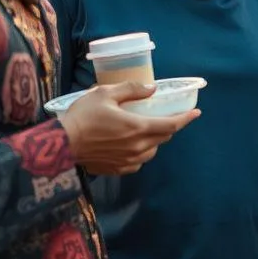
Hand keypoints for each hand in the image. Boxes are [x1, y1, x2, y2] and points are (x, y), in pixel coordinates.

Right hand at [59, 82, 199, 175]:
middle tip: (168, 116)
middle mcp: (138, 147)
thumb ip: (131, 89)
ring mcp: (128, 161)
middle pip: (163, 137)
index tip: (196, 113)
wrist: (61, 145)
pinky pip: (138, 162)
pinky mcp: (118, 169)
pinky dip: (141, 153)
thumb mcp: (105, 93)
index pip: (171, 124)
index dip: (186, 118)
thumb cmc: (82, 116)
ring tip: (148, 129)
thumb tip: (152, 89)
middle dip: (170, 126)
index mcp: (138, 128)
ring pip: (152, 151)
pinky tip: (133, 146)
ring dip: (155, 140)